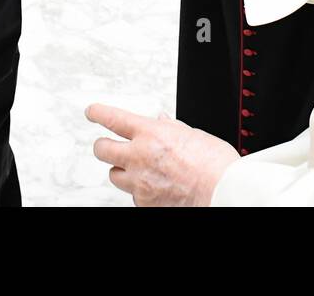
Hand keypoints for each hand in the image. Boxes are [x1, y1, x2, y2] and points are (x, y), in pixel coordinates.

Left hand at [87, 104, 238, 205]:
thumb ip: (171, 128)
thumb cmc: (214, 164)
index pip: (113, 118)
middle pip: (102, 149)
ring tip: (137, 169)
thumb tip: (161, 121)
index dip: (98, 113)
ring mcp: (139, 182)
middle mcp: (140, 156)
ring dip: (122, 170)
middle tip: (107, 145)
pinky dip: (139, 190)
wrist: (221, 192)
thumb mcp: (193, 135)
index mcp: (152, 133)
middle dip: (103, 145)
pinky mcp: (144, 202)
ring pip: (114, 174)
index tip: (92, 112)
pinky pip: (132, 195)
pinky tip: (154, 187)